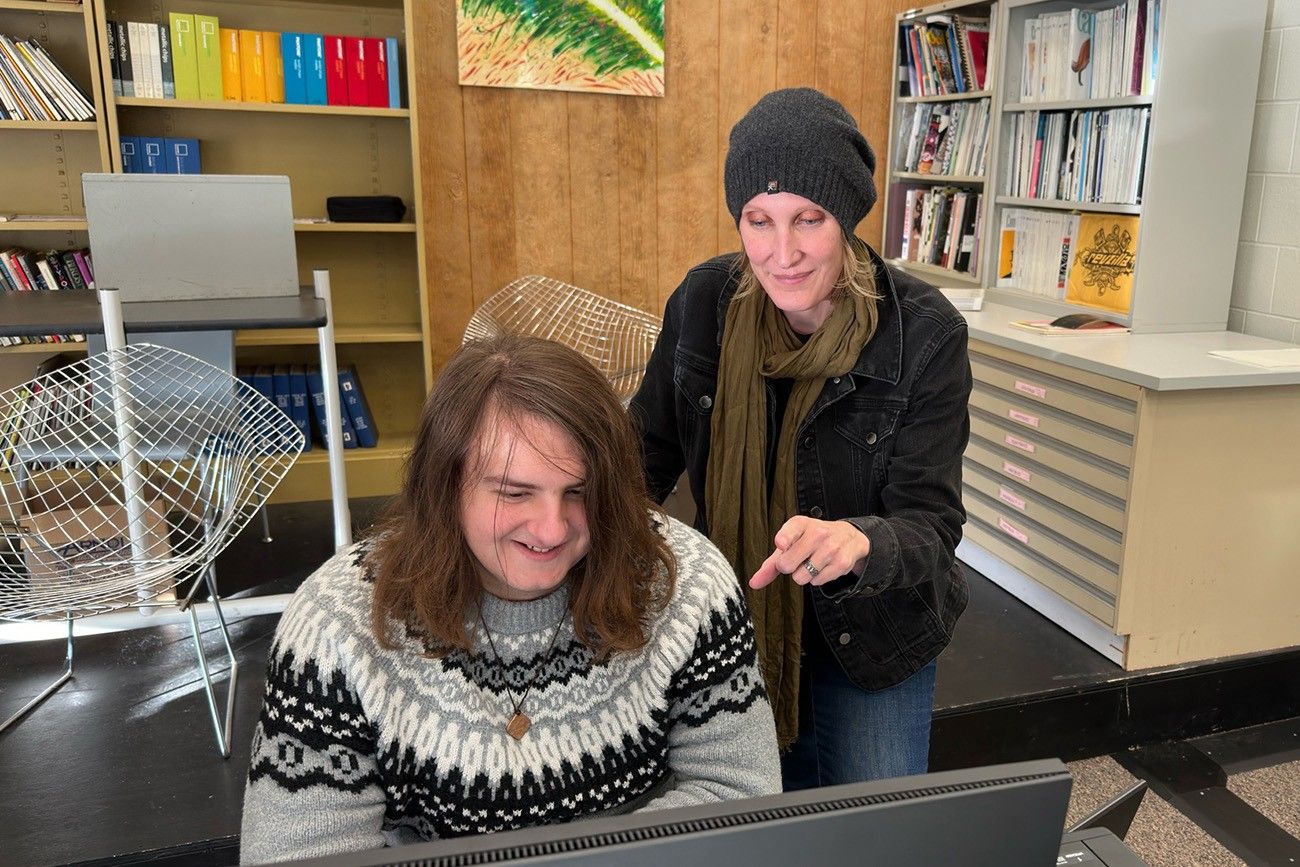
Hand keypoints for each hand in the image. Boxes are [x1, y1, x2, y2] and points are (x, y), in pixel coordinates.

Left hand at [748, 518, 870, 589]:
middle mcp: (817, 533)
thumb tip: (754, 583)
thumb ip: (771, 563)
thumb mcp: (791, 544)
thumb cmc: (812, 540)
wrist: (848, 537)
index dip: (784, 539)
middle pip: (787, 564)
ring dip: (804, 574)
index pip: (790, 531)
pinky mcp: (841, 563)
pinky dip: (817, 578)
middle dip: (788, 567)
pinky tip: (824, 566)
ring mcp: (831, 548)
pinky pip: (816, 582)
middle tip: (798, 558)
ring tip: (812, 561)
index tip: (781, 544)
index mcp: (800, 524)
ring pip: (801, 577)